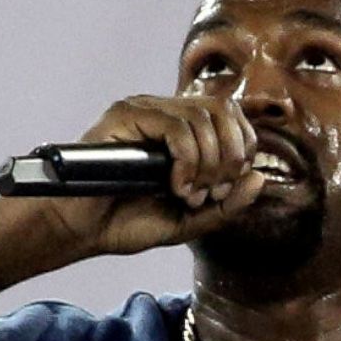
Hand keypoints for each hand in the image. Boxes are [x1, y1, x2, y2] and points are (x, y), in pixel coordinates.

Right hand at [31, 95, 266, 256]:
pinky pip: (175, 126)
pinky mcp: (124, 116)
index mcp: (183, 130)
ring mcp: (144, 111)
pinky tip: (176, 184)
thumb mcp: (190, 220)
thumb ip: (227, 204)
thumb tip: (259, 178)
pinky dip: (187, 159)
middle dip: (230, 155)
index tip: (227, 188)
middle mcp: (165, 113)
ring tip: (188, 193)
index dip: (243, 148)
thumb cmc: (126, 221)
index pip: (232, 116)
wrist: (81, 230)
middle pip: (223, 109)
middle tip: (213, 191)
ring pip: (202, 118)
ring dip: (208, 163)